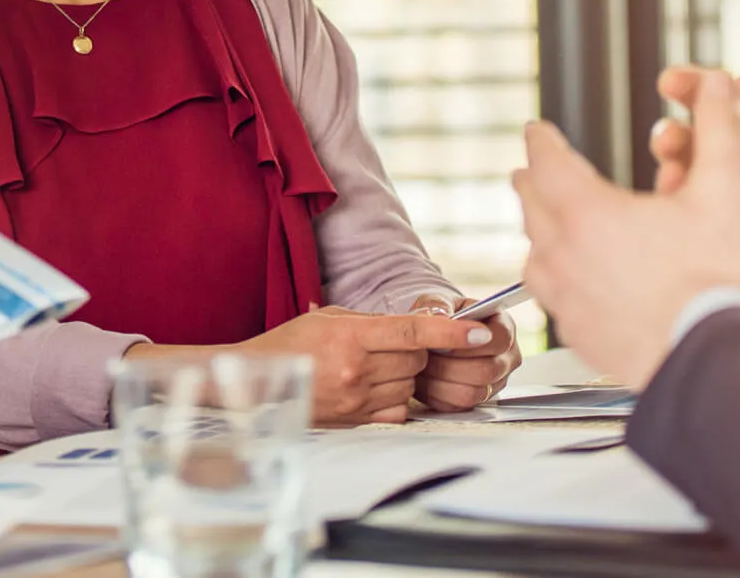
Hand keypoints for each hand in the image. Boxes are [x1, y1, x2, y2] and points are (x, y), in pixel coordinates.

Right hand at [234, 306, 493, 424]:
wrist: (259, 382)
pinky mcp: (356, 422)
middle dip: (415, 351)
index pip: (414, 332)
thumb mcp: (331, 318)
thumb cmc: (293, 343)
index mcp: (351, 336)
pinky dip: (395, 398)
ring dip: (404, 375)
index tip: (480, 332)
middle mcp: (357, 370)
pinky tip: (373, 388)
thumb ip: (375, 322)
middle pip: (417, 360)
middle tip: (388, 345)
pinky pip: (398, 410)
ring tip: (373, 367)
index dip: (451, 333)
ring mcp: (357, 400)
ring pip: (410, 385)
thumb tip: (420, 326)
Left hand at [409, 294, 520, 411]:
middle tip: (427, 355)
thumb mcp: (436, 302)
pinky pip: (458, 407)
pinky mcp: (478, 401)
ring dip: (441, 381)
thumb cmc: (440, 316)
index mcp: (504, 328)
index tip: (443, 342)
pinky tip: (424, 380)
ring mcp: (495, 383)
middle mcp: (506, 358)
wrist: (431, 337)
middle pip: (487, 370)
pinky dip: (436, 395)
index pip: (499, 339)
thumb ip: (437, 306)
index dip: (469, 342)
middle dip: (450, 364)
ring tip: (422, 366)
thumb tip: (442, 316)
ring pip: (471, 393)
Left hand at [515, 70, 739, 388]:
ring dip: (539, 231)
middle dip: (534, 181)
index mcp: (587, 212)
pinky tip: (572, 278)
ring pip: (534, 252)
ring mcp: (564, 297)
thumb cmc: (715, 283)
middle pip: (531, 204)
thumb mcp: (725, 193)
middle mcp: (563, 253)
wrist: (710, 362)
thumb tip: (718, 84)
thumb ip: (720, 129)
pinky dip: (555, 276)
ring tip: (549, 222)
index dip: (541, 140)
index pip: (545, 160)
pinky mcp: (575, 332)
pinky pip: (550, 295)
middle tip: (535, 170)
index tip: (537, 131)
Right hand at [649, 68, 739, 328]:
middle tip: (668, 139)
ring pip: (689, 190)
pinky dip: (677, 224)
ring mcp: (739, 219)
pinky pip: (695, 238)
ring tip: (671, 178)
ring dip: (671, 176)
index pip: (728, 110)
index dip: (696, 91)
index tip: (672, 83)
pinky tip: (676, 219)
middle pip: (697, 147)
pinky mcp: (733, 258)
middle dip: (672, 135)